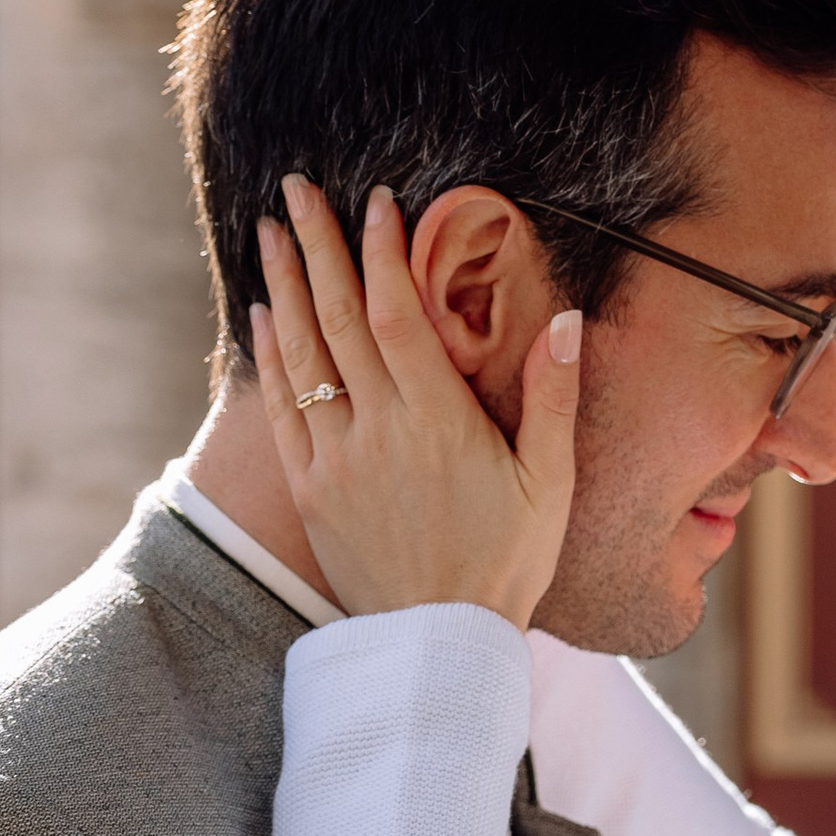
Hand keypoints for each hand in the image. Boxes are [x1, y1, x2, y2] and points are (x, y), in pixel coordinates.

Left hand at [253, 178, 580, 630]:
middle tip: (298, 187)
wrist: (438, 648)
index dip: (382, 250)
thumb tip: (569, 322)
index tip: (376, 200)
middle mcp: (379, 430)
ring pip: (302, 353)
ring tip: (271, 230)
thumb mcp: (550, 486)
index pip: (398, 312)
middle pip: (339, 316)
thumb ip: (555, 400)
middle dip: (317, 244)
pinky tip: (266, 313)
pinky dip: (273, 353)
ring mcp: (336, 459)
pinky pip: (282, 406)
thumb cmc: (506, 568)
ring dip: (284, 283)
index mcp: (439, 421)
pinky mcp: (310, 489)